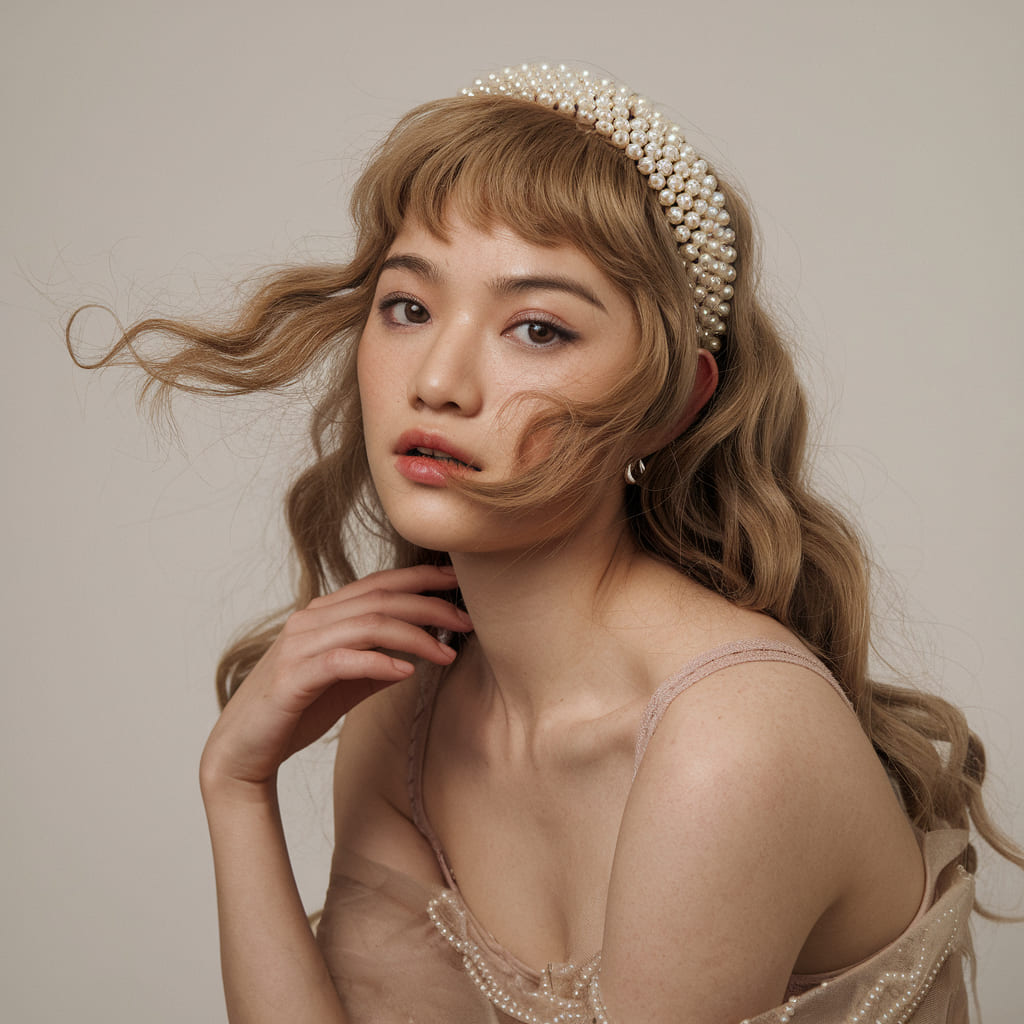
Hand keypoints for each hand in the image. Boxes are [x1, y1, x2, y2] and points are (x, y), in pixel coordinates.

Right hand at [199, 564, 470, 799]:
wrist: (242, 751)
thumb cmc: (295, 712)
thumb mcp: (346, 683)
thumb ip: (377, 662)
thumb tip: (418, 653)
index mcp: (324, 614)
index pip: (379, 583)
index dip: (421, 578)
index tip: (459, 583)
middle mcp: (310, 620)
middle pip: (380, 599)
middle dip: (429, 605)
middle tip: (467, 621)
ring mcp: (299, 646)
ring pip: (367, 624)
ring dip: (415, 635)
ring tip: (446, 653)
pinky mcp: (292, 677)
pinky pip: (343, 660)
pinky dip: (379, 662)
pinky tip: (407, 672)